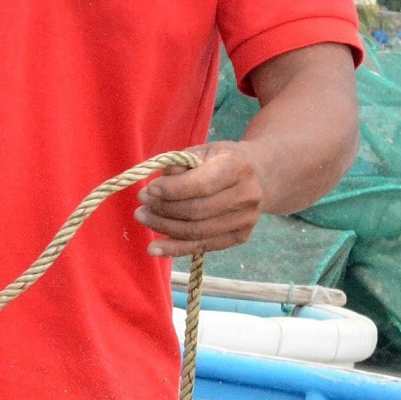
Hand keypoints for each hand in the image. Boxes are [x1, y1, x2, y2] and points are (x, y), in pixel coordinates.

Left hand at [134, 142, 266, 258]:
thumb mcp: (203, 151)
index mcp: (238, 167)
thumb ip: (181, 164)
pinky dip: (176, 249)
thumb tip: (158, 186)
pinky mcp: (239, 237)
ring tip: (144, 218)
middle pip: (198, 211)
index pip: (202, 184)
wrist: (258, 177)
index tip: (149, 190)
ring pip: (197, 231)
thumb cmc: (222, 161)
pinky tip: (155, 247)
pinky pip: (202, 246)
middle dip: (164, 209)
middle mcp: (247, 195)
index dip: (172, 190)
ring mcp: (246, 220)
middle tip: (142, 205)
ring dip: (165, 227)